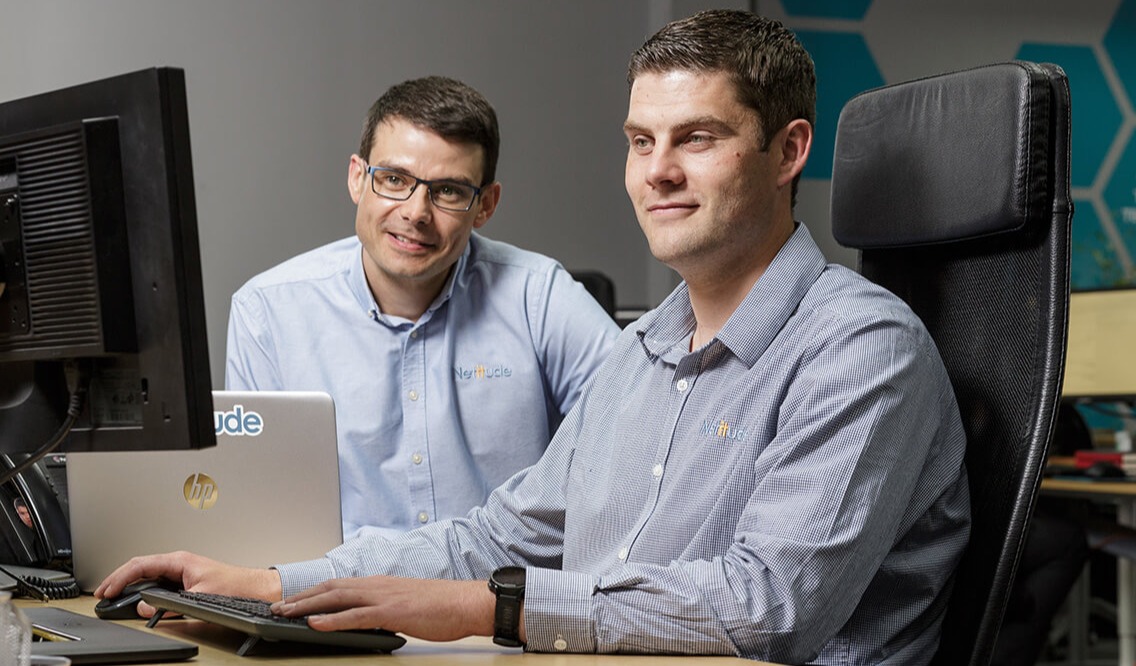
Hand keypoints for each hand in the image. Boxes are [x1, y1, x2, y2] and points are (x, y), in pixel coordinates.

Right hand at [94, 550, 281, 616]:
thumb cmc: (234, 586)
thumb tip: (146, 607)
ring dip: (130, 585)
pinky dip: (142, 589)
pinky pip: (157, 582)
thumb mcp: (199, 598)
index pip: (140, 565)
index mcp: (179, 560)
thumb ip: (170, 604)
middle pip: (139, 567)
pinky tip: (136, 597)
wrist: (253, 588)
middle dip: (118, 580)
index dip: (119, 578)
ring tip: (114, 596)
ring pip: (147, 574)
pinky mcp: (184, 580)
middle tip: (102, 594)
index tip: (107, 590)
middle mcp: (178, 563)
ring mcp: (180, 570)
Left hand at [271, 576, 505, 642]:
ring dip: (307, 605)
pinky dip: (332, 618)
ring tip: (285, 613)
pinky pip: (356, 616)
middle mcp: (377, 585)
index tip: (293, 600)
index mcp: (380, 583)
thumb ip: (384, 608)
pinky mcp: (392, 612)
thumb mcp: (407, 603)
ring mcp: (383, 597)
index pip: (338, 584)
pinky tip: (315, 623)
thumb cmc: (442, 605)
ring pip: (337, 598)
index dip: (313, 591)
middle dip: (301, 597)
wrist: (466, 602)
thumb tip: (368, 619)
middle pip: (330, 587)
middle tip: (277, 607)